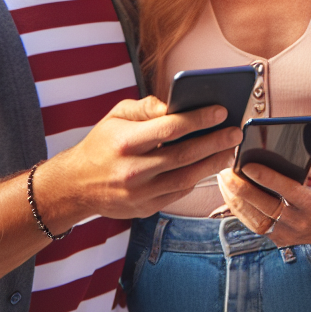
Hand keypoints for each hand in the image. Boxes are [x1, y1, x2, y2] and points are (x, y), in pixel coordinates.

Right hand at [37, 96, 243, 229]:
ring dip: (213, 163)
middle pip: (183, 155)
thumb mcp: (116, 116)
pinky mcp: (145, 209)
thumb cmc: (101, 144)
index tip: (222, 111)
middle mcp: (132, 170)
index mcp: (125, 142)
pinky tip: (208, 165)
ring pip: (186, 178)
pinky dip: (196, 178)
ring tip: (230, 149)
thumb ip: (147, 107)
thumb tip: (177, 102)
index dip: (199, 119)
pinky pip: (178, 193)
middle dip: (215, 142)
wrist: (75, 186)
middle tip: (236, 131)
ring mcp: (139, 193)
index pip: (169, 128)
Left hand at [218, 156, 310, 246]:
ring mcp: (285, 233)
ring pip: (254, 219)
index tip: (247, 165)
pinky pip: (251, 225)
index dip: (267, 178)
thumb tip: (287, 151)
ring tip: (224, 180)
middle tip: (227, 173)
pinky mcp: (273, 239)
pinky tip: (228, 194)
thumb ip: (310, 163)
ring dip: (235, 199)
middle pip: (266, 207)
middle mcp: (298, 221)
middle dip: (243, 189)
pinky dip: (237, 209)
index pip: (288, 190)